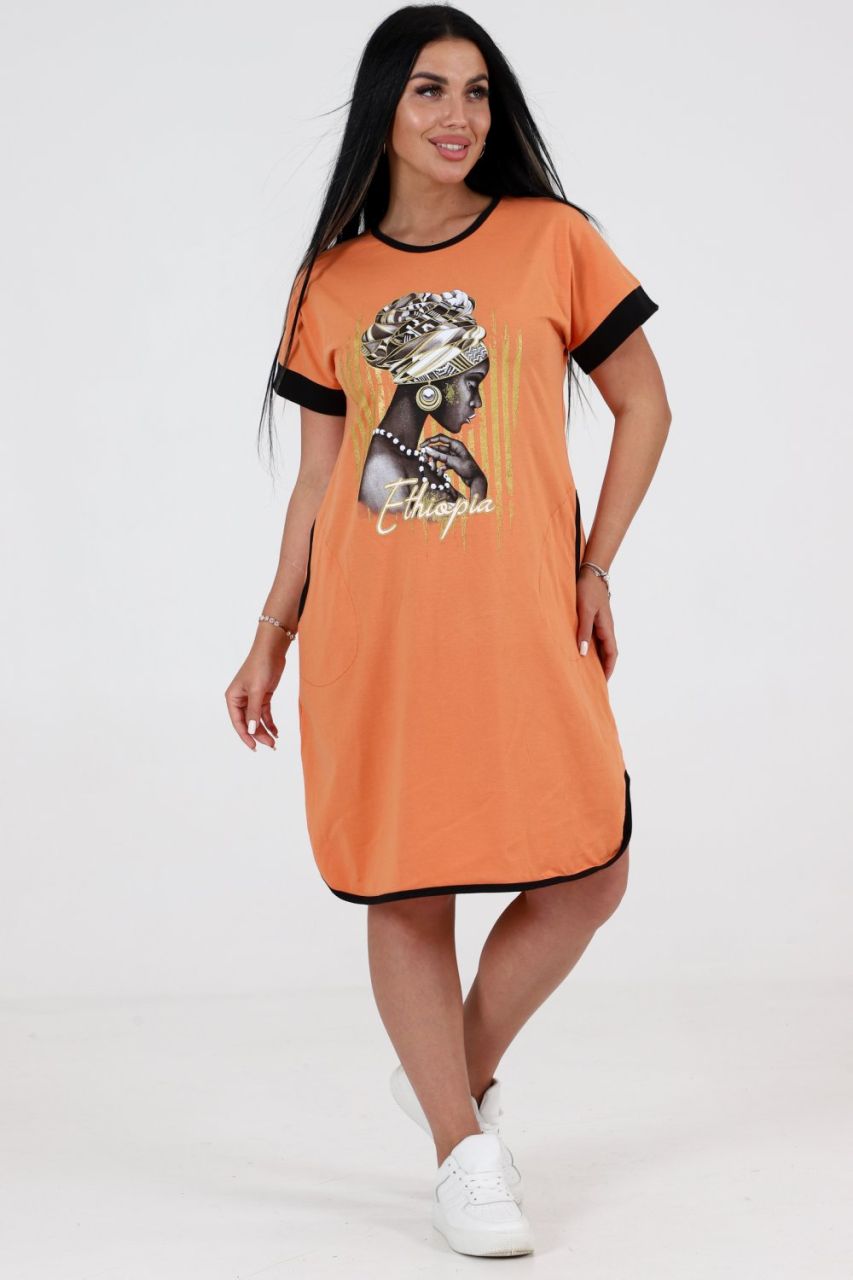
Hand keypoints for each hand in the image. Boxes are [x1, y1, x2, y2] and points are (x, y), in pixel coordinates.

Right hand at [224, 632, 287, 749]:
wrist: (272, 650)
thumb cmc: (260, 666)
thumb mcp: (257, 690)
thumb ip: (254, 711)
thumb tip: (250, 730)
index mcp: (232, 698)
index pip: (238, 722)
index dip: (245, 736)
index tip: (254, 747)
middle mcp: (240, 699)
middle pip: (248, 723)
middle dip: (258, 735)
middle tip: (270, 746)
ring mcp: (252, 698)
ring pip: (256, 720)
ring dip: (265, 731)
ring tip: (274, 742)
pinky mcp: (263, 696)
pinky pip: (264, 713)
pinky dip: (270, 722)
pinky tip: (276, 731)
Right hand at [418, 435, 483, 487]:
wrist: (476, 480)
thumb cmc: (467, 469)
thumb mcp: (452, 462)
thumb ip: (440, 456)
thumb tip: (427, 450)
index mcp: (456, 444)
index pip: (440, 438)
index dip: (429, 441)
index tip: (421, 447)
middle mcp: (455, 448)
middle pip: (438, 448)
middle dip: (432, 455)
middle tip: (426, 461)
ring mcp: (454, 456)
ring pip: (440, 456)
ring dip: (435, 462)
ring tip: (433, 469)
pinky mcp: (453, 463)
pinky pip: (443, 463)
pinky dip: (441, 467)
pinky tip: (440, 473)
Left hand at [576, 567, 617, 678]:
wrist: (592, 573)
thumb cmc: (587, 590)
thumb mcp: (585, 611)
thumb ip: (584, 631)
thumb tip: (583, 653)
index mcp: (606, 628)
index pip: (612, 654)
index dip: (608, 669)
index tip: (603, 682)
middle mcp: (606, 628)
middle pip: (608, 653)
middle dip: (604, 668)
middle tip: (596, 683)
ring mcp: (602, 624)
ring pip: (602, 647)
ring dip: (598, 659)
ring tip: (588, 672)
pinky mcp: (595, 619)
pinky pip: (596, 639)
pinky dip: (592, 649)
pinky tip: (583, 652)